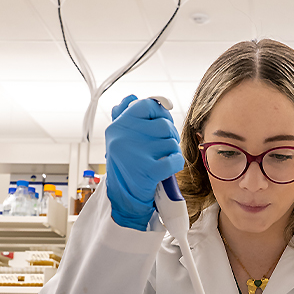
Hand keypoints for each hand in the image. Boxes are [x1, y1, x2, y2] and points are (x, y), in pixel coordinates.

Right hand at [105, 95, 184, 229]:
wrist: (122, 197)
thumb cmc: (124, 163)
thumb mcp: (118, 136)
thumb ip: (124, 113)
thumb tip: (134, 96)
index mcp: (118, 125)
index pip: (147, 105)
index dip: (159, 114)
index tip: (159, 124)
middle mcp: (124, 136)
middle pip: (164, 124)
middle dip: (169, 135)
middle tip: (163, 146)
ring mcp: (136, 153)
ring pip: (172, 142)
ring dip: (172, 151)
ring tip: (162, 158)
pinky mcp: (148, 171)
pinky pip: (175, 159)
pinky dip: (176, 163)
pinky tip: (168, 166)